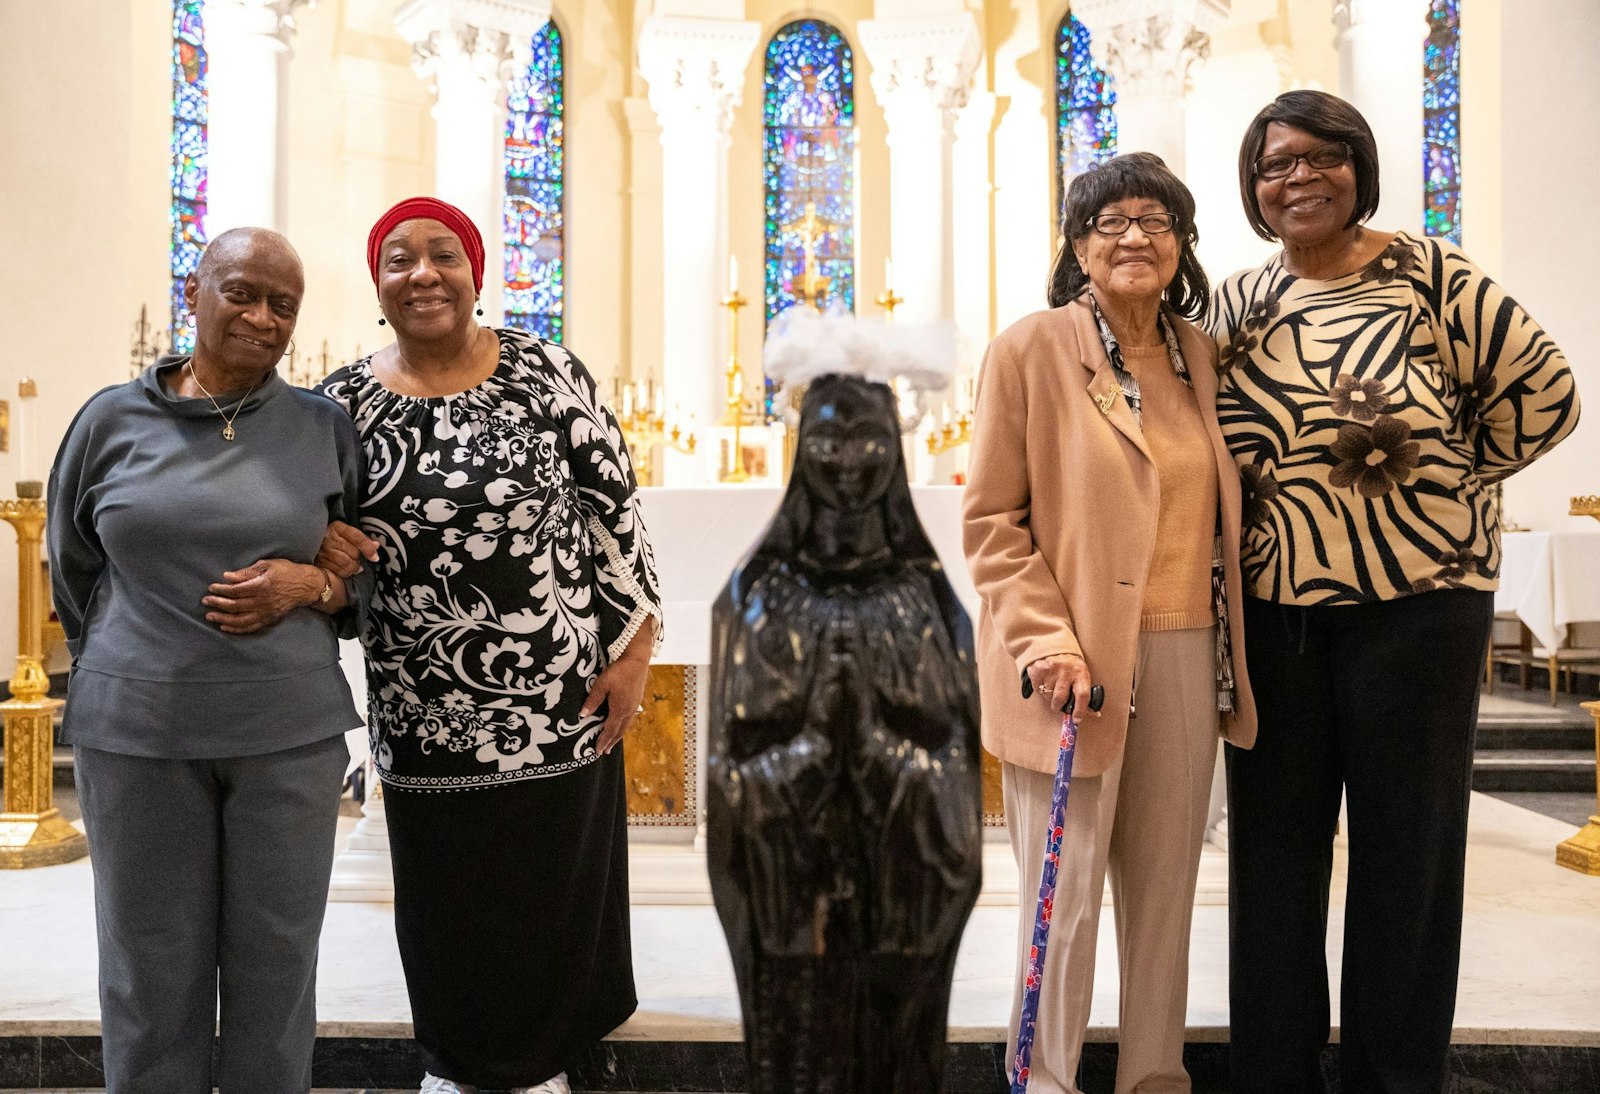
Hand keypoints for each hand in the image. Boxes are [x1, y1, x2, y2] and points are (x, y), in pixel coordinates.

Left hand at [203, 559, 322, 634]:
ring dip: (223, 619)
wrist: (306, 585)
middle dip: (217, 603)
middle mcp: (263, 601)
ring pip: (240, 620)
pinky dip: (236, 629)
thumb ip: (247, 572)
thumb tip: (227, 577)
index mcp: (261, 585)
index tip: (211, 588)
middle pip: (235, 605)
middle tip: (205, 601)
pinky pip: (250, 627)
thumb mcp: (267, 565)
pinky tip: (225, 627)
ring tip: (210, 616)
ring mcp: (266, 612)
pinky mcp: (270, 619)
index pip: (235, 590)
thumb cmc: (286, 571)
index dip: (220, 590)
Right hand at [317, 520, 378, 578]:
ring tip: (355, 567)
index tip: (375, 557)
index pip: (357, 537)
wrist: (312, 543)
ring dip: (354, 567)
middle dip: (359, 558)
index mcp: (337, 527)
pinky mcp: (319, 562)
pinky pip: (337, 571)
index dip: (368, 548)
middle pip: (353, 552)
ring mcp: (322, 550)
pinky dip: (346, 573)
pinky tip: (347, 571)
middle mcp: (328, 537)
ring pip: (346, 563)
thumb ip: (362, 539)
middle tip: (359, 559)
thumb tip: (376, 546)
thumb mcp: (347, 534)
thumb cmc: (335, 539)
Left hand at [580, 657, 649, 755]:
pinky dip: (623, 725)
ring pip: (626, 725)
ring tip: (613, 742)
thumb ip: (592, 700)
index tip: (597, 751)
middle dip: (611, 742)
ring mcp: (634, 705)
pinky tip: (621, 723)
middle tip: (605, 752)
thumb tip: (582, 715)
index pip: (610, 730)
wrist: (637, 660)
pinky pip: (629, 718)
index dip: (603, 741)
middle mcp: (629, 710)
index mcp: (620, 709)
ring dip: (618, 735)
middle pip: (619, 731)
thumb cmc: (619, 671)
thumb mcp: (602, 684)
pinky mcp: (637, 699)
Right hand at [1026, 652, 1096, 716]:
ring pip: (1047, 695)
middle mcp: (1066, 670)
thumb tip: (1096, 714)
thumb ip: (1086, 696)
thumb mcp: (1082, 677)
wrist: (1055, 647)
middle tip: (1058, 705)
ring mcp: (1051, 669)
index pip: (1083, 695)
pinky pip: (1037, 689)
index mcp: (1081, 673)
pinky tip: (1044, 682)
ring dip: (1049, 696)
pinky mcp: (1038, 668)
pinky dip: (1040, 689)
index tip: (1076, 719)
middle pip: (1060, 698)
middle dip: (1058, 706)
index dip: (1080, 710)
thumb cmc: (1072, 667)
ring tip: (1052, 687)